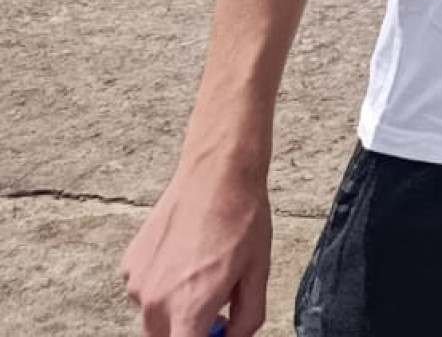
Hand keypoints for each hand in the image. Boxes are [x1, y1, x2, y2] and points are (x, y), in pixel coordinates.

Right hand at [123, 148, 271, 336]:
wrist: (216, 175)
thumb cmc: (241, 220)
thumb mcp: (258, 274)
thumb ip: (247, 320)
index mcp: (189, 309)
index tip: (214, 333)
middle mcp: (154, 302)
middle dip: (190, 331)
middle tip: (218, 309)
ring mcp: (136, 283)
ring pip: (153, 317)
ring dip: (175, 309)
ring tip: (203, 272)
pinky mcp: (129, 265)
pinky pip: (144, 291)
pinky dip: (162, 286)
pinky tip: (185, 256)